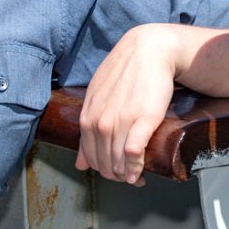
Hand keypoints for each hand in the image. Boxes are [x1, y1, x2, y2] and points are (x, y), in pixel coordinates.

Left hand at [74, 23, 184, 185]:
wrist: (148, 51)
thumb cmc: (125, 72)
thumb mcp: (97, 97)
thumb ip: (88, 128)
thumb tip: (80, 163)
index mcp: (87, 118)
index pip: (90, 158)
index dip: (103, 171)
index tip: (115, 173)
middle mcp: (100, 123)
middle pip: (105, 165)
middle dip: (116, 176)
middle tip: (130, 177)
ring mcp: (120, 122)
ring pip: (119, 163)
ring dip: (128, 176)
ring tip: (137, 177)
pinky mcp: (142, 120)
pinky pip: (134, 154)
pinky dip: (136, 168)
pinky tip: (140, 172)